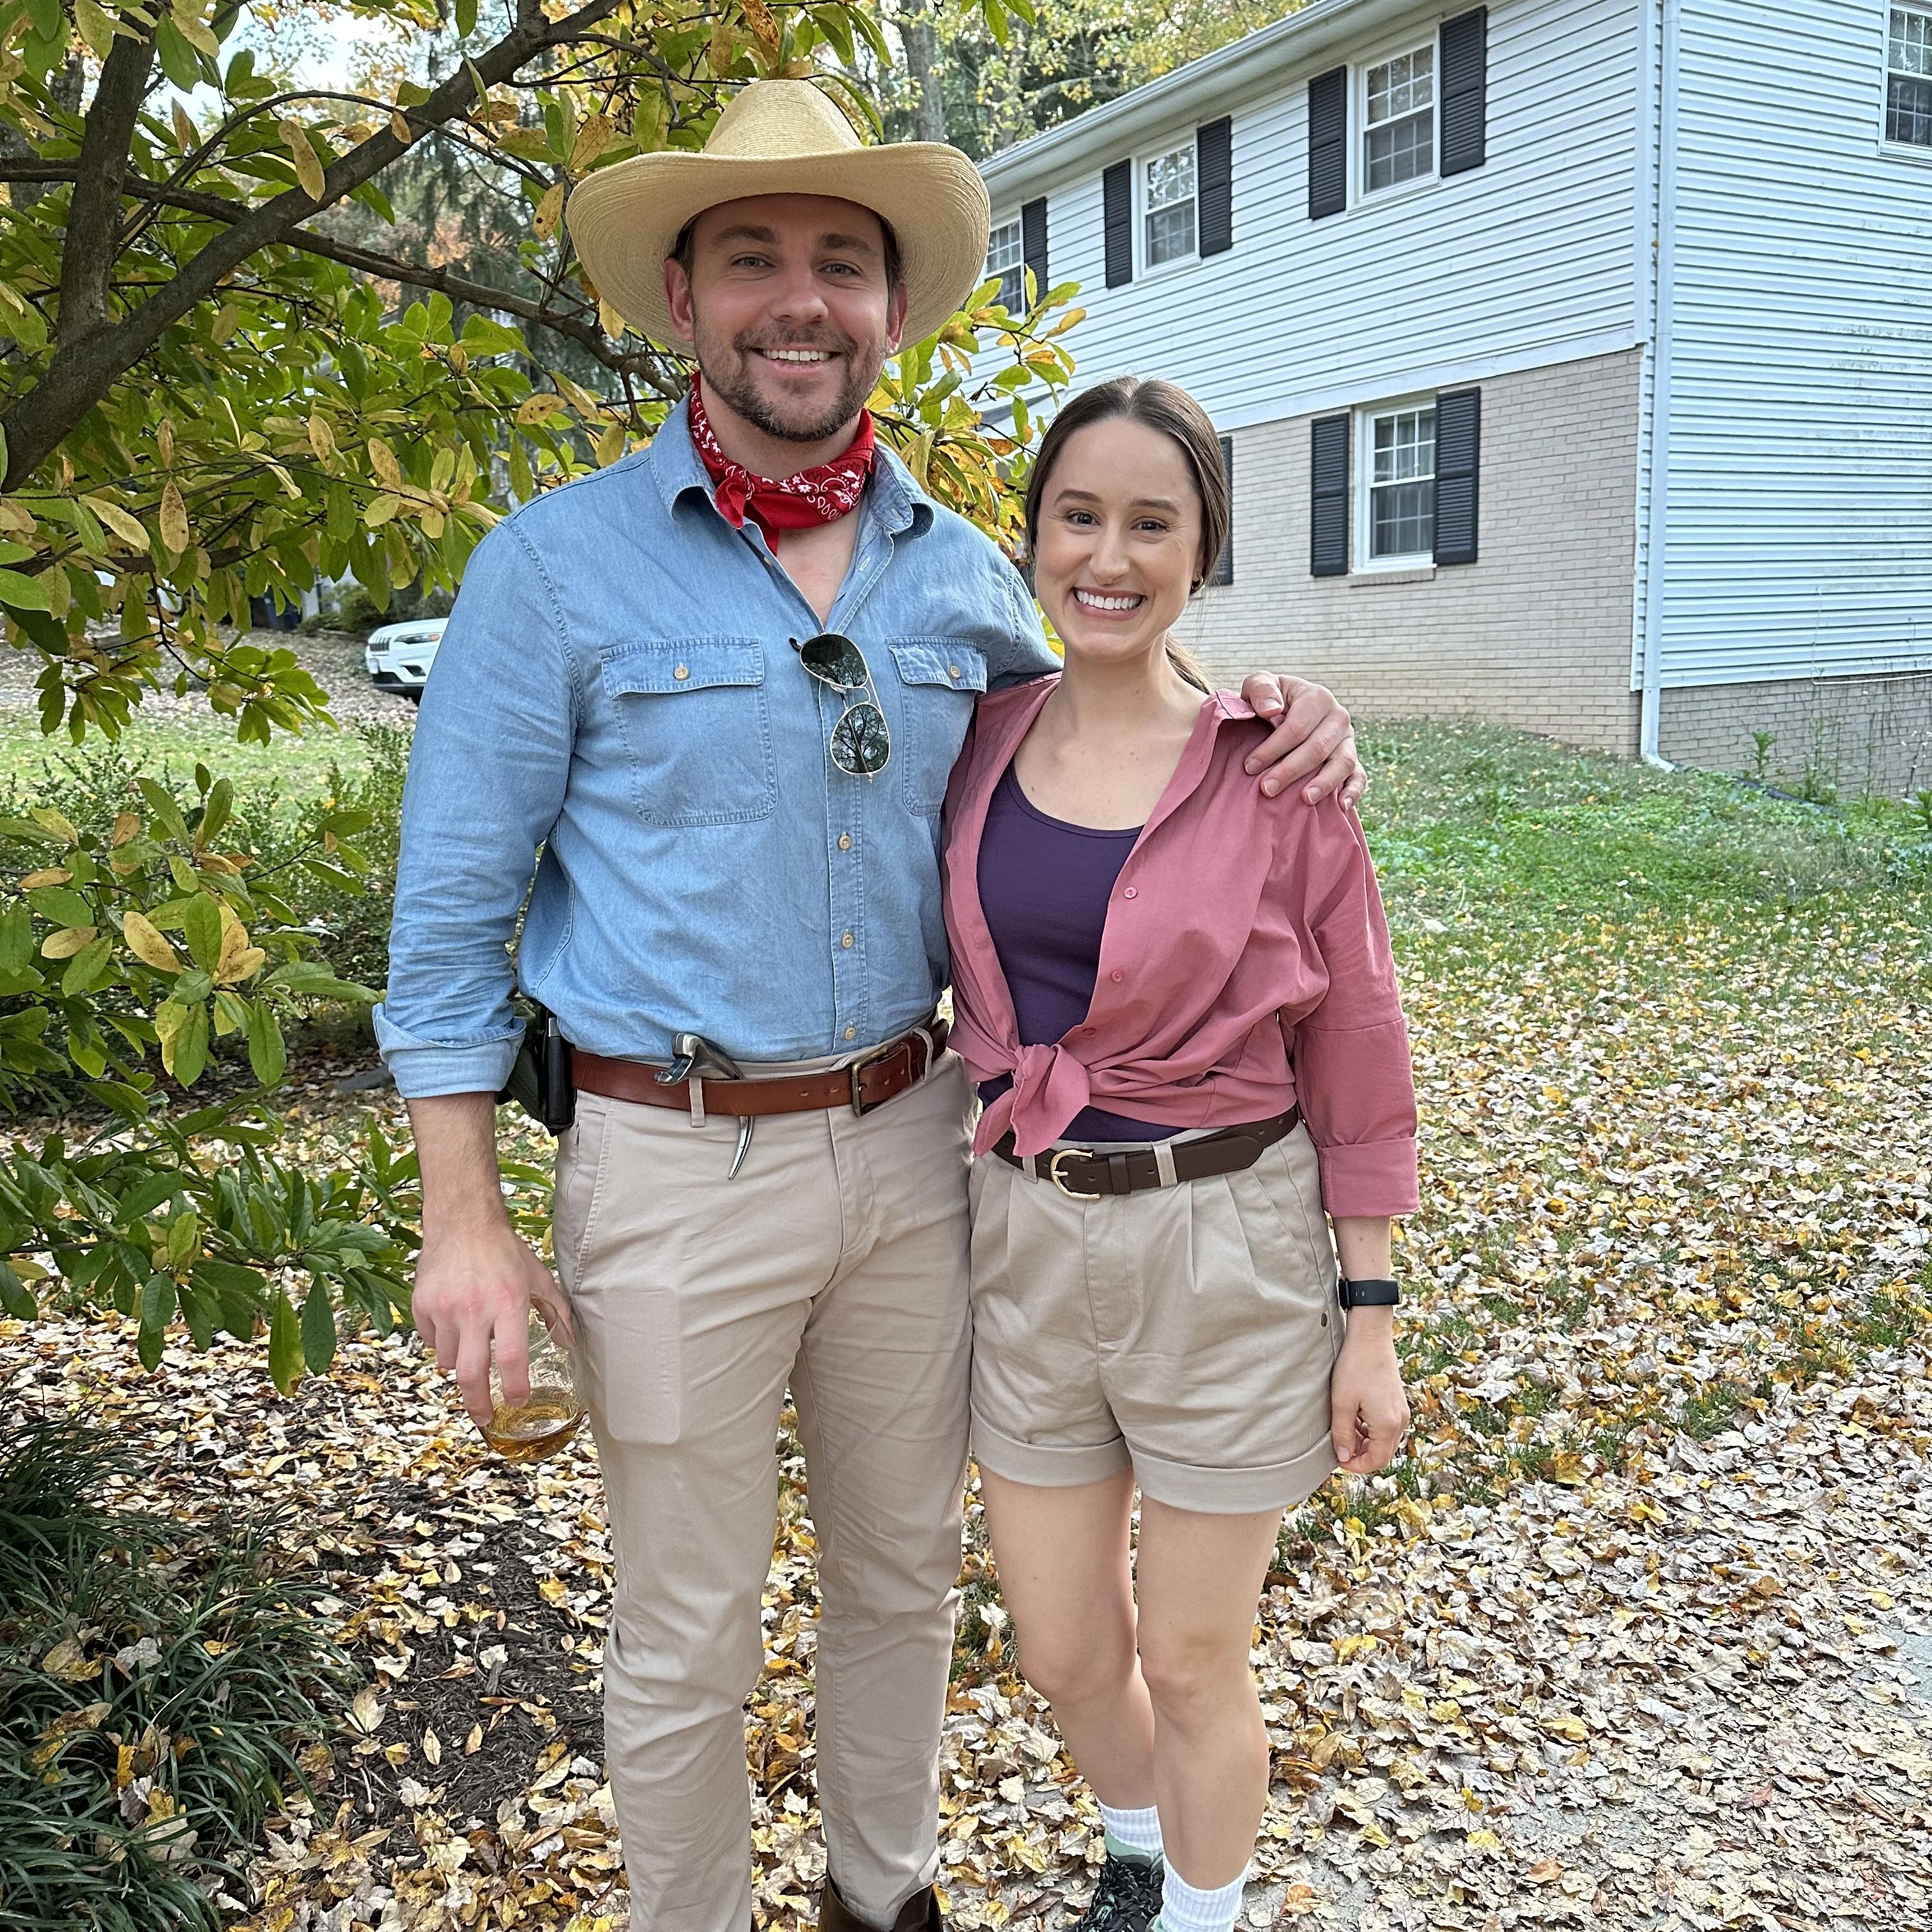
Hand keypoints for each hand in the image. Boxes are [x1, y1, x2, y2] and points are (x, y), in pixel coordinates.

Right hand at [413, 1216, 568, 1425]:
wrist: (462, 1221)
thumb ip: (555, 1310)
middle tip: (486, 1417)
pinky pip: (432, 1342)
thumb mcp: (537, 1276)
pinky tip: (454, 1323)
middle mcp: (474, 1309)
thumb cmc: (503, 1250)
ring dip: (462, 1363)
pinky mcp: (421, 1306)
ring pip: (449, 1361)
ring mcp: (444, 1309)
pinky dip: (444, 1343)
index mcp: (507, 1303)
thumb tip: (567, 1342)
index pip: (511, 1358)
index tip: (519, 1399)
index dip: (516, 1386)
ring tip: (472, 1343)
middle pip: (471, 1374)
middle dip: (478, 1404)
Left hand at [1238, 674, 1364, 807]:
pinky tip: (1341, 806)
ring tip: (1305, 800)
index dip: (1272, 748)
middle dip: (1290, 770)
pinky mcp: (1353, 759)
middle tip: (1267, 789)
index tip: (1249, 767)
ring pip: (1342, 762)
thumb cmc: (1269, 699)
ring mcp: (1348, 739)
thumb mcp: (1260, 685)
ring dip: (1324, 783)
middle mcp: (1338, 717)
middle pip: (1317, 747)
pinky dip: (1353, 791)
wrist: (1286, 708)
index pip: (1296, 727)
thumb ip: (1261, 690)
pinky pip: (1359, 775)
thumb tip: (1271, 710)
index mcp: (1317, 698)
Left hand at [1330, 1315, 1408, 1473]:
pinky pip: (1386, 1426)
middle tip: (1341, 1448)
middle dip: (1362, 1456)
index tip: (1339, 1460)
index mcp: (1388, 1424)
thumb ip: (1342, 1434)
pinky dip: (1371, 1430)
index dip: (1357, 1466)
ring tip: (1345, 1431)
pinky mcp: (1397, 1402)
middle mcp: (1400, 1420)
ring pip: (1385, 1440)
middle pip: (1383, 1453)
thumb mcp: (1342, 1403)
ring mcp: (1401, 1410)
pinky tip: (1355, 1419)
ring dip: (1366, 1442)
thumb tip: (1343, 1457)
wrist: (1370, 1337)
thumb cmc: (1355, 1367)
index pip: (1377, 1460)